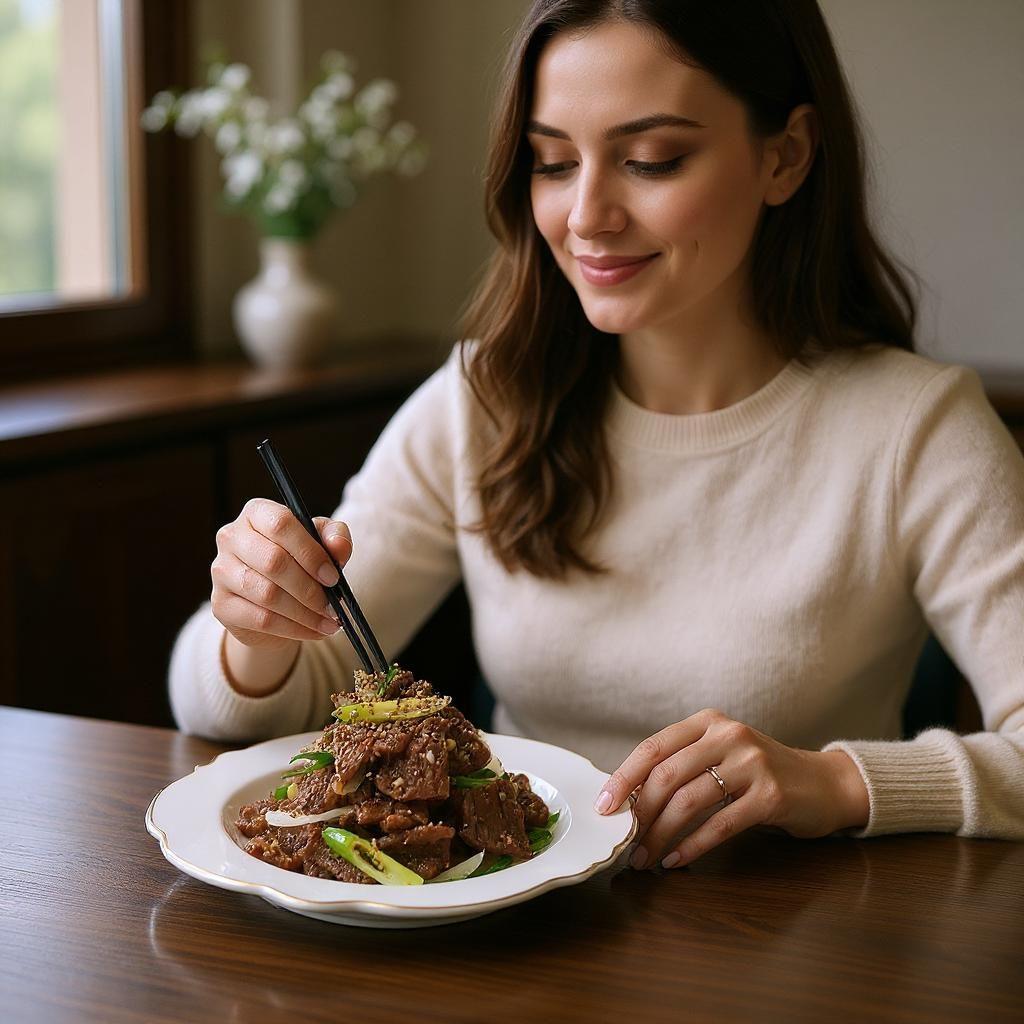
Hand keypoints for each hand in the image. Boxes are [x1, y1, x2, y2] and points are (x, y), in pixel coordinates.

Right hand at [210, 498, 352, 650]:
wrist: (273, 600)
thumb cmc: (300, 561)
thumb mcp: (322, 543)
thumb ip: (335, 538)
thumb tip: (339, 547)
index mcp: (256, 513)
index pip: (281, 525)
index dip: (310, 553)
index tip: (332, 577)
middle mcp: (231, 537)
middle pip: (273, 562)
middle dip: (310, 588)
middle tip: (333, 605)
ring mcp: (221, 571)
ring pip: (267, 594)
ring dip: (305, 613)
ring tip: (329, 622)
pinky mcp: (221, 604)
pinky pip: (260, 619)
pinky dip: (293, 628)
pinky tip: (313, 631)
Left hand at [594, 709, 868, 869]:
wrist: (824, 784)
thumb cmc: (760, 774)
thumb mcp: (720, 756)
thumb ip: (682, 766)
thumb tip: (628, 799)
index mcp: (708, 722)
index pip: (653, 747)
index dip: (624, 777)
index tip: (603, 806)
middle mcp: (729, 735)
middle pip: (667, 775)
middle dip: (640, 814)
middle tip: (626, 844)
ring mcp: (753, 763)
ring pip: (690, 802)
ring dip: (661, 835)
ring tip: (645, 859)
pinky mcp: (771, 795)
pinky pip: (720, 825)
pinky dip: (692, 847)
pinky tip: (676, 861)